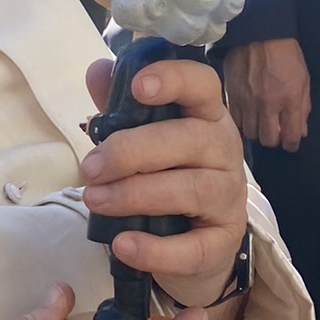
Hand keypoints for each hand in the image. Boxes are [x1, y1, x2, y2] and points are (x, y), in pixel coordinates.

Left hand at [80, 55, 248, 315]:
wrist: (195, 245)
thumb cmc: (166, 178)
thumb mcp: (142, 140)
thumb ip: (120, 107)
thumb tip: (98, 71)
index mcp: (206, 117)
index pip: (204, 86)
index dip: (174, 80)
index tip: (138, 86)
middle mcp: (225, 151)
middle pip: (190, 140)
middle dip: (133, 151)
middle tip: (90, 167)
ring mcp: (229, 198)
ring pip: (192, 190)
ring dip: (136, 195)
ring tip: (94, 200)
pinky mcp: (222, 243)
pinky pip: (193, 248)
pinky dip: (155, 249)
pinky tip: (122, 244)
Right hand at [224, 39, 310, 151]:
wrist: (258, 33)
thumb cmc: (285, 54)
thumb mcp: (304, 79)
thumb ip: (303, 107)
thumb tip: (301, 132)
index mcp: (290, 99)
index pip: (291, 136)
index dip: (292, 144)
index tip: (291, 143)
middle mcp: (268, 104)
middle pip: (268, 140)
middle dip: (274, 139)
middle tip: (275, 132)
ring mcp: (247, 101)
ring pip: (249, 133)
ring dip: (256, 131)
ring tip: (259, 122)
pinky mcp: (231, 96)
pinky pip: (235, 120)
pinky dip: (241, 121)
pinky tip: (246, 114)